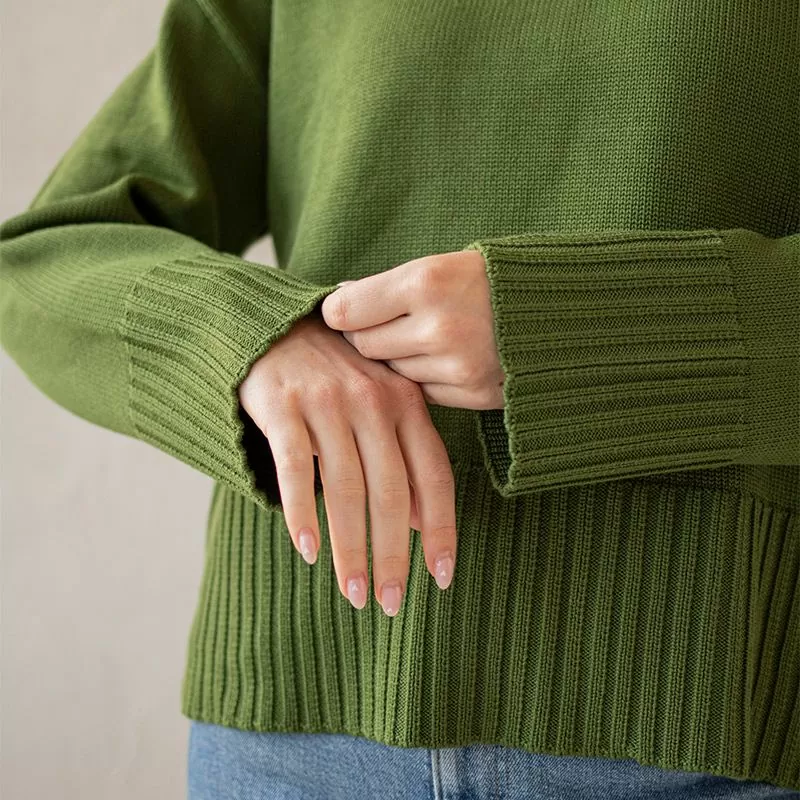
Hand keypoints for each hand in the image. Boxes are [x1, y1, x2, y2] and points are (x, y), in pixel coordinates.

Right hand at [237, 313, 457, 615]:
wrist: (275, 329)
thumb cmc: (335, 379)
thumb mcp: (380, 408)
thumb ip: (404, 459)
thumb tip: (425, 524)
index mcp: (406, 402)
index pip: (434, 476)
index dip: (442, 531)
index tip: (441, 579)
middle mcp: (373, 400)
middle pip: (391, 492)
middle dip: (393, 555)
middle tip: (390, 603)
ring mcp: (327, 401)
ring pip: (346, 489)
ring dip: (351, 550)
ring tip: (354, 593)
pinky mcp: (283, 406)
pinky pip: (296, 469)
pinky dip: (303, 514)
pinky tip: (308, 551)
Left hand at [320, 249, 504, 409]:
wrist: (571, 309)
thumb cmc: (498, 279)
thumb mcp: (445, 264)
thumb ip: (390, 286)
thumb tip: (338, 303)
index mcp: (427, 282)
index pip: (346, 310)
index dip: (339, 311)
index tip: (343, 310)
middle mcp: (439, 327)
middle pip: (366, 345)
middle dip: (369, 336)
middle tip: (386, 323)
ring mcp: (457, 366)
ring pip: (393, 372)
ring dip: (400, 359)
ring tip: (428, 337)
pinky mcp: (474, 394)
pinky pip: (423, 393)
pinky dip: (426, 379)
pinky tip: (448, 358)